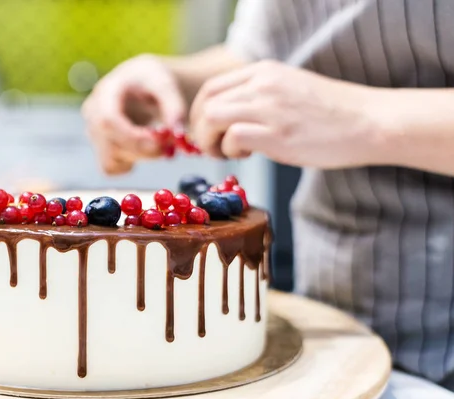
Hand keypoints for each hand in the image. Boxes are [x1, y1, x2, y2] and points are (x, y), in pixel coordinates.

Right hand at [82, 55, 186, 174]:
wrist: (139, 83)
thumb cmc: (151, 81)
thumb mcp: (166, 85)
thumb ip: (174, 108)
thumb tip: (179, 135)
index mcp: (105, 93)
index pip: (108, 122)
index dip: (133, 138)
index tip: (160, 143)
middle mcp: (92, 114)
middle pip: (111, 146)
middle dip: (144, 151)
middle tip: (170, 146)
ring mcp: (92, 133)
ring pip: (111, 161)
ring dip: (140, 158)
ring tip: (158, 142)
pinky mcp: (99, 149)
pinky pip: (111, 168)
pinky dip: (131, 163)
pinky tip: (143, 147)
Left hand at [189, 60, 383, 167]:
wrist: (370, 121)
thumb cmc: (333, 113)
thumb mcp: (290, 89)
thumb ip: (259, 97)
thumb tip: (229, 120)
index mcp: (264, 72)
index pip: (211, 87)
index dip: (199, 112)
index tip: (206, 131)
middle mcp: (262, 84)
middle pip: (205, 103)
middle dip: (199, 130)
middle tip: (211, 147)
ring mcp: (270, 107)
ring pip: (212, 118)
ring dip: (209, 142)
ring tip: (226, 153)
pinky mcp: (277, 134)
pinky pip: (233, 138)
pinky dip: (230, 150)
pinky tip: (246, 155)